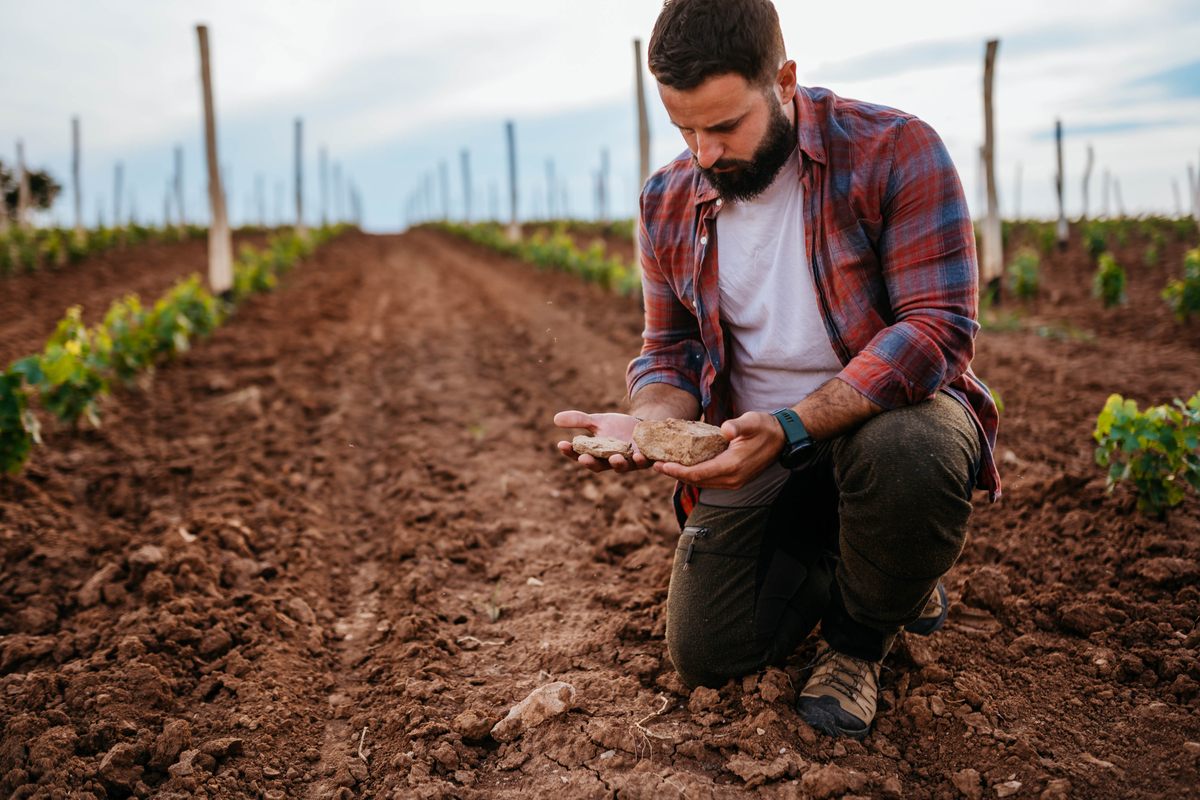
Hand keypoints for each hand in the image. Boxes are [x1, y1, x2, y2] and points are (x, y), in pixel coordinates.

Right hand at [553, 410, 653, 473]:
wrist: (644, 426)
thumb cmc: (618, 426)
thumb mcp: (598, 421)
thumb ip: (579, 421)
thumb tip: (555, 419)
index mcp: (597, 454)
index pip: (579, 455)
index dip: (570, 452)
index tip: (561, 444)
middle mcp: (610, 462)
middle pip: (599, 466)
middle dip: (591, 462)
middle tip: (584, 458)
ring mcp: (629, 463)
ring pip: (622, 467)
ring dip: (618, 463)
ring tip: (615, 457)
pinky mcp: (646, 460)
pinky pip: (644, 463)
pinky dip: (642, 460)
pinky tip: (639, 455)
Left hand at [653, 411, 784, 489]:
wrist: (782, 439)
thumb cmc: (765, 428)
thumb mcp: (752, 421)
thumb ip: (738, 426)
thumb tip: (726, 429)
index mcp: (733, 466)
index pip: (699, 473)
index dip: (678, 471)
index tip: (661, 465)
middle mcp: (733, 479)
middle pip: (697, 481)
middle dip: (675, 474)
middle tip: (656, 465)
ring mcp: (734, 481)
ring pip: (703, 483)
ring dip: (684, 476)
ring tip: (666, 466)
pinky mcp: (735, 479)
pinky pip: (710, 480)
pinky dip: (695, 475)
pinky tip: (685, 466)